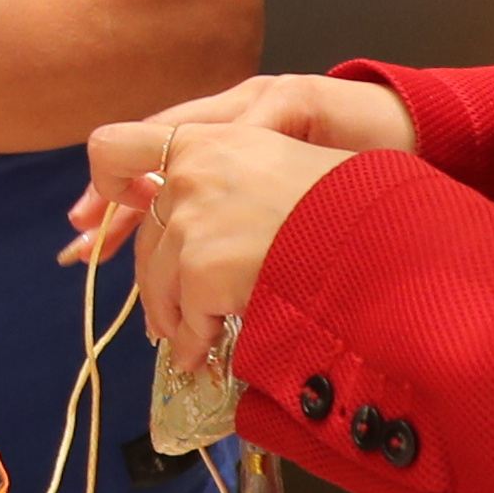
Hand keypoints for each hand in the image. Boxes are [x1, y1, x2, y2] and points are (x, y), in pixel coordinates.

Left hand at [59, 83, 398, 374]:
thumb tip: (185, 227)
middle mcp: (191, 170)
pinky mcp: (203, 264)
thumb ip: (227, 182)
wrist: (392, 229)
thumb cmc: (352, 202)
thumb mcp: (281, 167)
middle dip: (154, 280)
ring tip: (193, 342)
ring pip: (160, 281)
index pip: (116, 149)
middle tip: (166, 315)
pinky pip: (186, 316)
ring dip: (174, 317)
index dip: (105, 189)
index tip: (102, 222)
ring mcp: (193, 218)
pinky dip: (195, 340)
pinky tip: (210, 354)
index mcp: (210, 138)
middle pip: (144, 234)